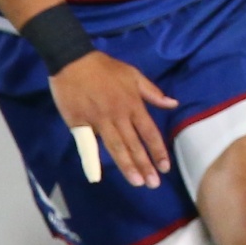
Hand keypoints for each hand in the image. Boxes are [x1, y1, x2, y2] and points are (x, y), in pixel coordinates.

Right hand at [49, 51, 179, 188]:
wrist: (72, 60)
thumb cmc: (104, 68)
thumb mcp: (133, 75)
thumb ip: (152, 93)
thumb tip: (173, 103)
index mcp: (133, 105)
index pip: (149, 132)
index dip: (158, 151)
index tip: (165, 167)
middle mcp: (118, 115)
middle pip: (134, 144)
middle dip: (145, 165)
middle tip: (153, 184)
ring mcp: (98, 120)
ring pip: (115, 147)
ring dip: (127, 165)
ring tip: (137, 182)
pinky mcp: (79, 123)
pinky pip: (89, 144)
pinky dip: (93, 159)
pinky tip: (97, 175)